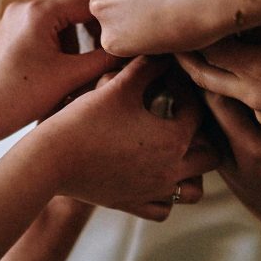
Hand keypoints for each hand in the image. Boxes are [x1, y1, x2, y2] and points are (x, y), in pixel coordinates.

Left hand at [0, 0, 119, 141]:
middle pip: (70, 9)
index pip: (87, 3)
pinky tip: (52, 69)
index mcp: (39, 11)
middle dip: (89, 30)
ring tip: (72, 68)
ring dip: (69, 39)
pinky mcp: (2, 34)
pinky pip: (35, 30)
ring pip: (53, 20)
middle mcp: (22, 7)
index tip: (122, 38)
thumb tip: (127, 49)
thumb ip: (104, 59)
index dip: (108, 21)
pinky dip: (50, 44)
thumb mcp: (70, 78)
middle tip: (103, 53)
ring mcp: (9, 19)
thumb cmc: (22, 96)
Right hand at [31, 56, 219, 220]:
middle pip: (210, 156)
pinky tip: (151, 176)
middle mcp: (170, 170)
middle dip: (201, 135)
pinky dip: (164, 195)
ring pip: (192, 190)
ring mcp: (152, 191)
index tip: (168, 81)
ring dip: (190, 171)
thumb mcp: (117, 85)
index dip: (185, 92)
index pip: (198, 112)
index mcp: (173, 139)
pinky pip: (163, 209)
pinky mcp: (132, 205)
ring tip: (173, 152)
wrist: (51, 160)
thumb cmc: (84, 119)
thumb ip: (146, 66)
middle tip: (180, 118)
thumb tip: (164, 50)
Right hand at [90, 0, 238, 55]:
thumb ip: (141, 37)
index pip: (113, 34)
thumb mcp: (165, 47)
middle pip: (104, 4)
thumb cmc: (197, 25)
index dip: (130, 27)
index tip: (148, 23)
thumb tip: (143, 25)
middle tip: (151, 1)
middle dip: (121, 3)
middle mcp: (103, 10)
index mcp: (111, 41)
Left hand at [177, 23, 260, 154]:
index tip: (178, 13)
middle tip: (167, 34)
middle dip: (184, 55)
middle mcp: (249, 97)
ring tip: (192, 48)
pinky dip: (230, 86)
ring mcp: (258, 116)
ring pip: (217, 92)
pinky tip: (235, 70)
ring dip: (204, 72)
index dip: (190, 31)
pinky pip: (239, 103)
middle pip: (201, 75)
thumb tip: (241, 18)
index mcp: (257, 71)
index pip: (207, 48)